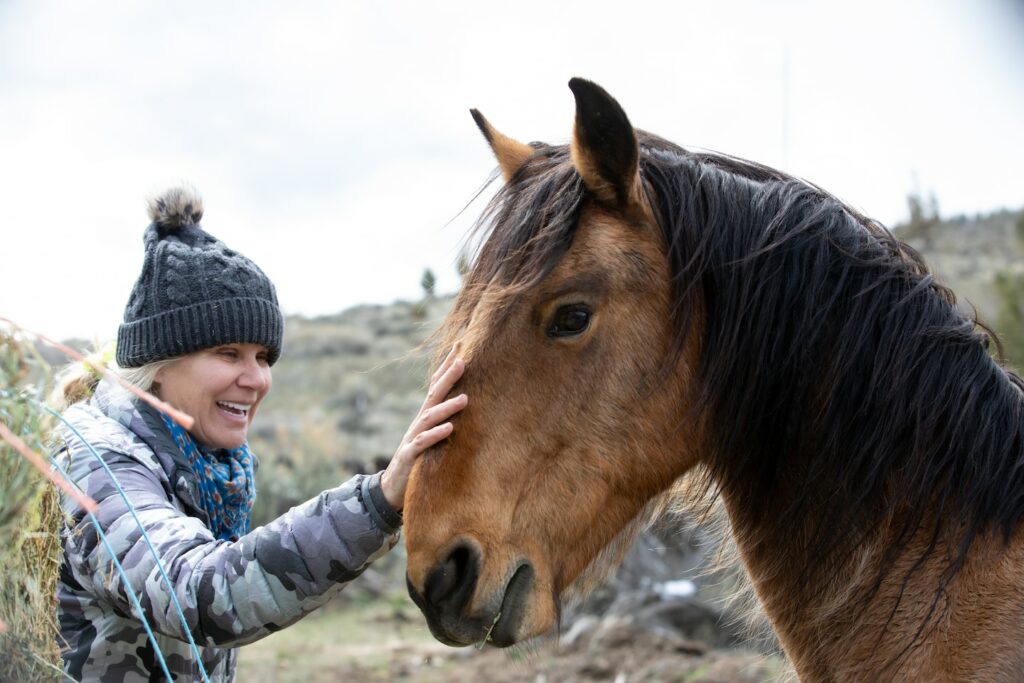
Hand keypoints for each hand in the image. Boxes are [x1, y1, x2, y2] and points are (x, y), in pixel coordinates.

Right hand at [380, 343, 466, 510]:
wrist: (392, 489)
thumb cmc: (418, 461)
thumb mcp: (432, 438)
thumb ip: (443, 422)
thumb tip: (466, 405)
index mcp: (425, 417)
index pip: (436, 387)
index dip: (446, 368)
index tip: (460, 348)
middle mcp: (419, 423)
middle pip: (433, 395)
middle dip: (447, 377)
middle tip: (463, 360)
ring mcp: (413, 438)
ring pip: (430, 418)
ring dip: (447, 407)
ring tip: (465, 398)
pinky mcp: (410, 456)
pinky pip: (423, 443)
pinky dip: (436, 435)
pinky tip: (450, 428)